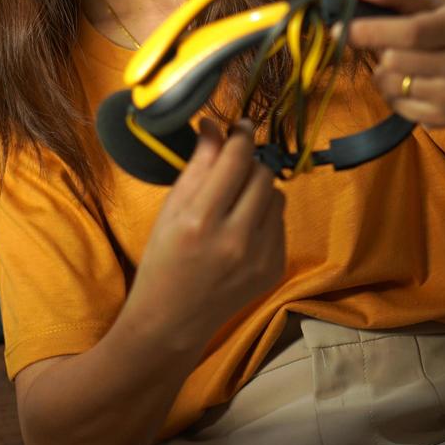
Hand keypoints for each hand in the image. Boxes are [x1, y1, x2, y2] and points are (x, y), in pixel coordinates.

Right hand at [125, 118, 285, 350]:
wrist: (172, 320)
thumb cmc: (163, 259)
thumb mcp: (171, 209)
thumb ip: (198, 166)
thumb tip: (215, 126)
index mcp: (201, 220)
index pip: (236, 160)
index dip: (241, 134)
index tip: (240, 124)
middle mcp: (236, 239)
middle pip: (262, 173)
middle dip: (249, 162)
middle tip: (233, 166)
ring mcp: (260, 257)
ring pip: (276, 195)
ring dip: (259, 189)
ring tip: (235, 200)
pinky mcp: (275, 268)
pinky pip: (280, 222)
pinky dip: (265, 215)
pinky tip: (242, 228)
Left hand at [342, 0, 444, 129]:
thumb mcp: (436, 8)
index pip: (411, 31)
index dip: (371, 31)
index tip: (340, 28)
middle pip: (395, 61)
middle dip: (378, 51)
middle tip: (386, 43)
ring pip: (390, 85)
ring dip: (383, 72)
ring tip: (402, 62)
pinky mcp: (443, 118)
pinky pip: (395, 105)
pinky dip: (391, 92)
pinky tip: (410, 82)